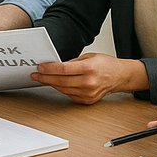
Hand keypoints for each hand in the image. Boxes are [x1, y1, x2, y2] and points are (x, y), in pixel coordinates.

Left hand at [30, 54, 144, 104]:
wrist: (120, 76)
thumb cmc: (106, 65)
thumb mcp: (89, 56)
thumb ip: (72, 61)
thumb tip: (55, 65)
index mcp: (89, 68)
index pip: (63, 69)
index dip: (49, 69)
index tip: (40, 67)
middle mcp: (89, 82)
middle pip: (61, 81)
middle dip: (45, 78)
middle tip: (36, 75)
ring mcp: (88, 93)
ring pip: (63, 89)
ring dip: (51, 84)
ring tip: (43, 79)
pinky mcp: (88, 100)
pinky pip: (69, 95)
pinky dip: (61, 89)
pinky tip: (56, 84)